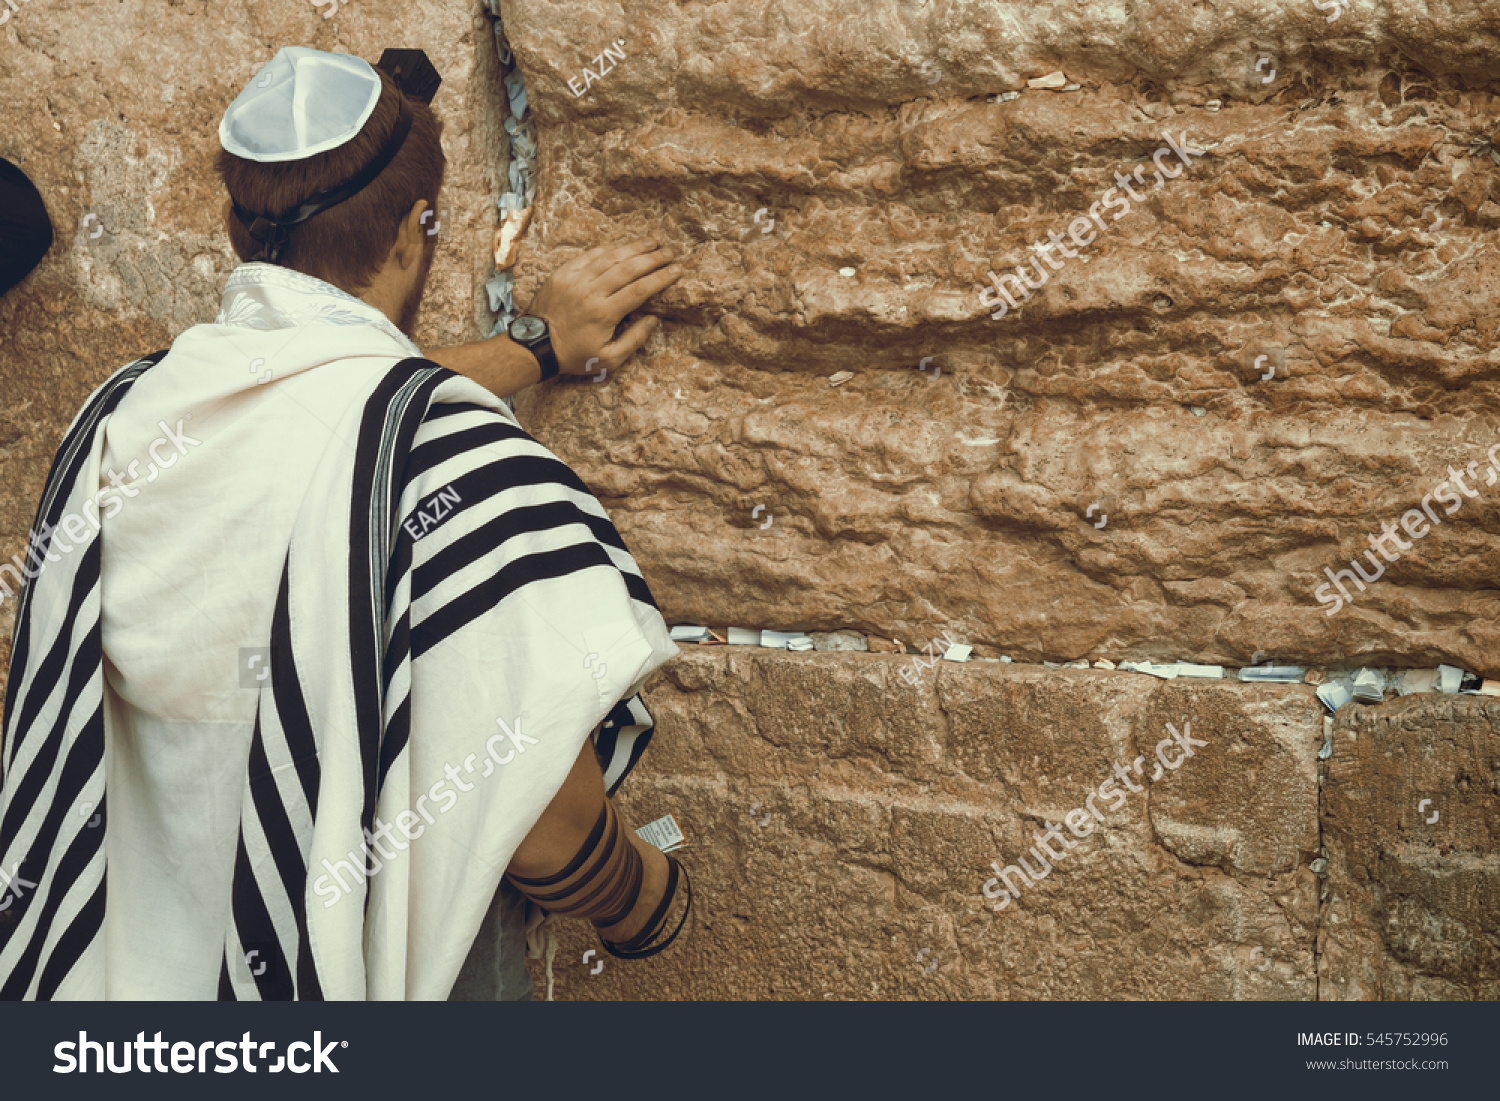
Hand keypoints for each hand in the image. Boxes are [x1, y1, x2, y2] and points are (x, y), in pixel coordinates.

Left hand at [525, 239, 681, 376]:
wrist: (533, 346)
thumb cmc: (573, 356)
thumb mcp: (607, 360)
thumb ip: (633, 340)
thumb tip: (653, 319)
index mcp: (604, 313)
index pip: (640, 289)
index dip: (661, 278)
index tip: (677, 270)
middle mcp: (591, 291)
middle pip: (629, 268)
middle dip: (653, 259)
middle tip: (669, 253)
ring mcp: (575, 279)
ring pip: (610, 257)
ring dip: (633, 248)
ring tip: (651, 243)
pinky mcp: (562, 273)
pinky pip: (589, 255)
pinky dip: (608, 249)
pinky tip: (621, 246)